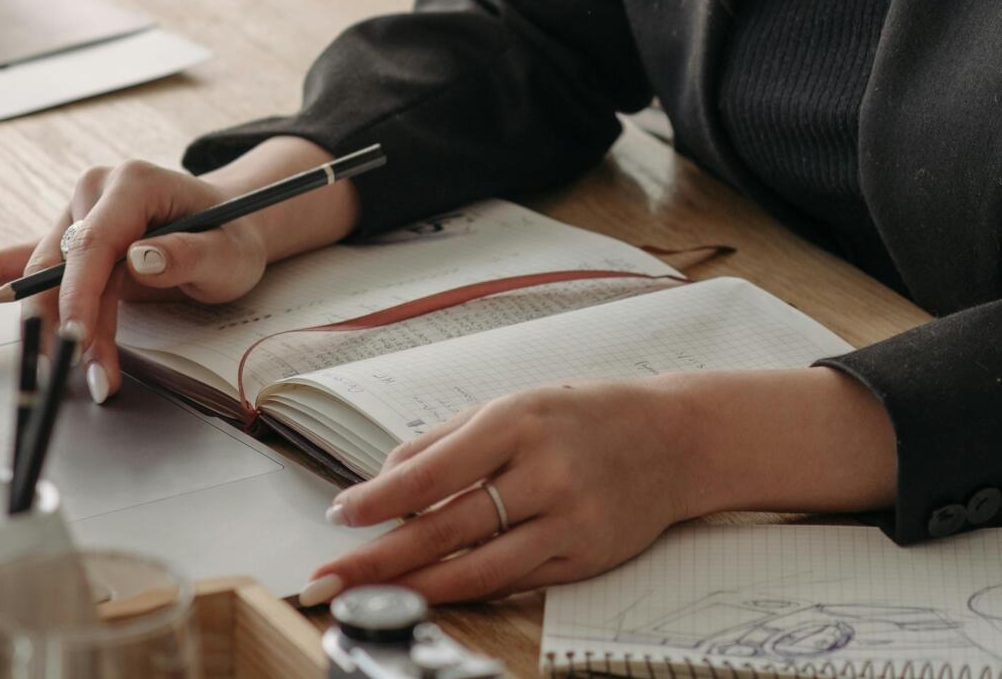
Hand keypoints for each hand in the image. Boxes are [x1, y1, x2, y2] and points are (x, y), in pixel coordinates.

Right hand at [0, 159, 270, 399]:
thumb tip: (139, 259)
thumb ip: (187, 254)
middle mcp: (94, 192)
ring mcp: (74, 216)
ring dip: (57, 331)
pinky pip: (15, 262)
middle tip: (99, 379)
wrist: (230, 228)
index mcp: (131, 183)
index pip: (93, 243)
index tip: (82, 340)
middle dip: (76, 328)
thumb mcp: (227, 252)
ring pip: (45, 281)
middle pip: (64, 268)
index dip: (82, 295)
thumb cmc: (231, 237)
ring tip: (85, 373)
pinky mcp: (65, 241)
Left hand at [305, 378, 703, 604]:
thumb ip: (444, 442)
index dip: (378, 499)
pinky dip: (467, 589)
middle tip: (330, 576)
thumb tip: (382, 483)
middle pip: (446, 526)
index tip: (339, 515)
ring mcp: (569, 520)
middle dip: (380, 557)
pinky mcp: (585, 558)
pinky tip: (431, 592)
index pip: (433, 469)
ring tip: (369, 596)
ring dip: (416, 585)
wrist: (671, 440)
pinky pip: (513, 581)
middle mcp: (544, 472)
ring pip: (477, 568)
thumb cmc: (580, 418)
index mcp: (517, 422)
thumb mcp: (512, 406)